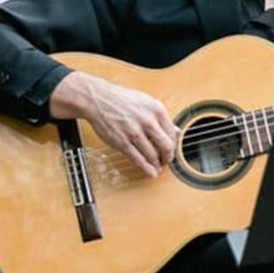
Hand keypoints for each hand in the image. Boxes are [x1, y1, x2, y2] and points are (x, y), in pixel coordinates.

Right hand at [49, 71, 177, 178]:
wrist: (97, 100)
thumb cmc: (120, 100)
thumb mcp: (145, 102)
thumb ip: (161, 117)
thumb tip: (176, 130)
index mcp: (156, 109)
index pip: (172, 133)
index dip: (173, 145)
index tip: (170, 150)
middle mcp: (147, 121)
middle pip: (166, 147)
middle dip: (168, 158)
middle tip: (166, 161)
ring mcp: (134, 132)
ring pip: (153, 155)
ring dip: (157, 165)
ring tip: (157, 168)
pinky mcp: (122, 142)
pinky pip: (138, 159)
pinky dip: (146, 168)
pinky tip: (150, 172)